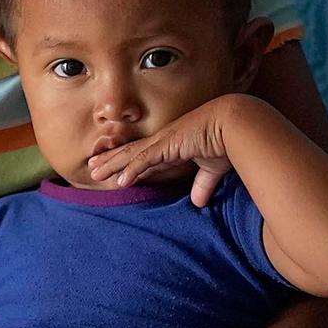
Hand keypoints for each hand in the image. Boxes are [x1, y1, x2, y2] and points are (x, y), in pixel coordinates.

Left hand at [78, 93, 268, 207]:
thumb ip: (202, 185)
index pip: (144, 155)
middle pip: (131, 152)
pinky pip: (145, 159)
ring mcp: (164, 142)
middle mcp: (164, 141)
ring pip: (131, 155)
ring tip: (95, 173)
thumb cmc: (226, 142)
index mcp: (173, 145)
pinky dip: (131, 170)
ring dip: (112, 165)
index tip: (114, 169)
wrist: (235, 125)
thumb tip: (198, 202)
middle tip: (92, 168)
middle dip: (111, 161)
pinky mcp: (169, 145)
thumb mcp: (211, 169)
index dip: (127, 162)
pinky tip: (120, 181)